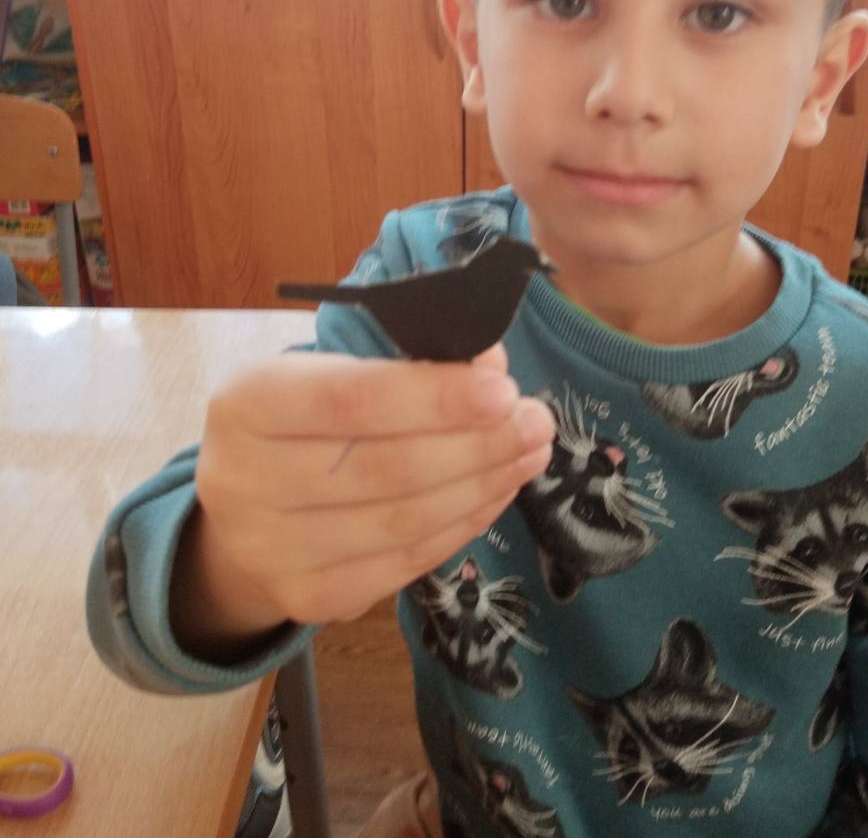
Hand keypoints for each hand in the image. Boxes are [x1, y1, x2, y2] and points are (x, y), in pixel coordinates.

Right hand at [171, 344, 554, 652]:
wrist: (246, 505)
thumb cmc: (303, 415)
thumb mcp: (333, 367)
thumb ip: (405, 359)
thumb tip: (491, 366)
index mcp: (246, 402)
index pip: (348, 399)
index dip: (431, 397)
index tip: (502, 389)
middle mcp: (242, 480)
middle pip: (383, 468)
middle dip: (475, 444)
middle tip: (535, 422)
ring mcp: (271, 550)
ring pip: (401, 521)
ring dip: (481, 484)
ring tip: (529, 452)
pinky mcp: (307, 597)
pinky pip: (404, 562)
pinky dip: (462, 523)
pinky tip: (496, 491)